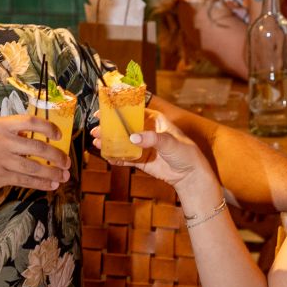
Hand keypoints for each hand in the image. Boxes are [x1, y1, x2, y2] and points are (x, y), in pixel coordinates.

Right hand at [0, 114, 69, 195]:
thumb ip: (9, 132)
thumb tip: (36, 138)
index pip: (30, 122)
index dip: (48, 127)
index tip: (59, 135)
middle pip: (37, 147)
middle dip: (56, 156)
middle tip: (67, 162)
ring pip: (33, 167)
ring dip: (52, 173)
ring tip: (64, 176)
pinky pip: (24, 181)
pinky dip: (40, 184)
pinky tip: (50, 185)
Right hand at [90, 109, 216, 195]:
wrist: (190, 175)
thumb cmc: (186, 153)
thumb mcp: (170, 142)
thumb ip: (152, 139)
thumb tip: (133, 137)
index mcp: (155, 120)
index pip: (134, 112)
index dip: (118, 111)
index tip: (104, 111)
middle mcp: (147, 131)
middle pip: (125, 127)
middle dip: (109, 128)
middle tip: (96, 130)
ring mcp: (143, 146)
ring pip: (123, 142)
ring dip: (110, 142)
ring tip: (97, 142)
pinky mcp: (141, 160)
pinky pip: (126, 157)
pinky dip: (116, 157)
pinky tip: (107, 156)